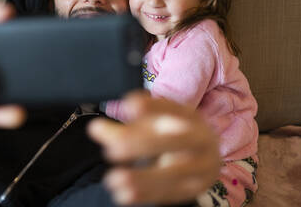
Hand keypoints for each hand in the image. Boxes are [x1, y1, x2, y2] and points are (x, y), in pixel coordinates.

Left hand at [88, 90, 219, 205]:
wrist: (205, 156)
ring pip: (175, 172)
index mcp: (187, 115)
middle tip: (111, 151)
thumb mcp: (149, 126)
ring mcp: (201, 165)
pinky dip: (146, 195)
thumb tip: (95, 129)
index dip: (151, 106)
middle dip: (144, 143)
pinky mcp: (196, 188)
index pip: (170, 107)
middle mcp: (199, 138)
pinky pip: (171, 193)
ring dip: (142, 178)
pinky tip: (122, 195)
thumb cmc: (170, 135)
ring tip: (112, 179)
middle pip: (177, 139)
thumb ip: (123, 128)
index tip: (128, 106)